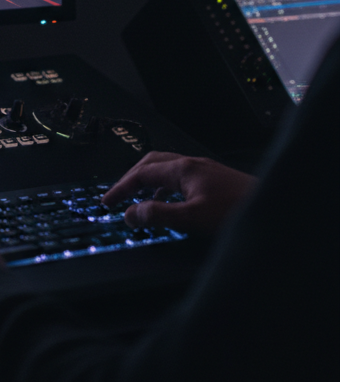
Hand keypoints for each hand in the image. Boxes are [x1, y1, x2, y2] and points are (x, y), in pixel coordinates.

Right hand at [102, 151, 256, 234]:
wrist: (274, 208)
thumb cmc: (238, 211)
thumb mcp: (191, 218)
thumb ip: (158, 215)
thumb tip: (131, 214)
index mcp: (182, 168)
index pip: (140, 173)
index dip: (121, 188)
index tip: (108, 201)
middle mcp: (192, 164)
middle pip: (150, 164)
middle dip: (130, 179)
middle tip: (118, 196)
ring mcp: (204, 170)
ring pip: (166, 170)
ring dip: (148, 183)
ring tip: (140, 202)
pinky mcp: (215, 180)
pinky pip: (180, 179)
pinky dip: (165, 189)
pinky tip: (171, 205)